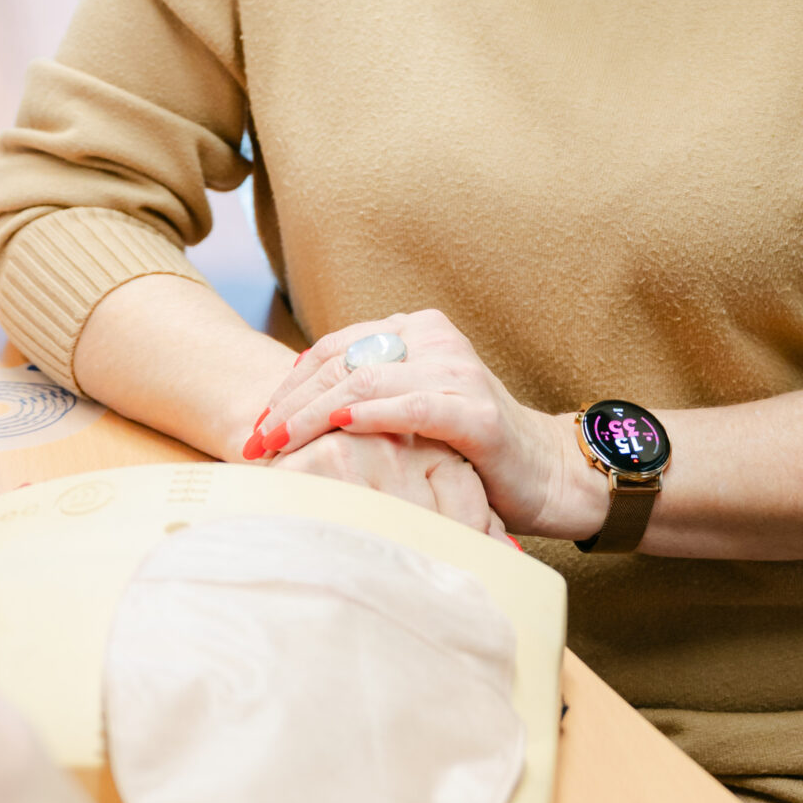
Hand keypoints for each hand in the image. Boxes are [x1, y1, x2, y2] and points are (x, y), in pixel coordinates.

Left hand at [253, 311, 604, 540]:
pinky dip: (371, 416)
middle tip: (254, 439)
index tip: (257, 421)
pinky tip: (338, 429)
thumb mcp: (412, 407)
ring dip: (312, 415)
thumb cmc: (469, 447)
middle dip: (290, 404)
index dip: (289, 384)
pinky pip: (412, 407)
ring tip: (278, 443)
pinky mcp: (477, 412)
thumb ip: (367, 394)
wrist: (548, 473)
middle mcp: (436, 340)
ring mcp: (458, 372)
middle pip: (341, 364)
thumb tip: (288, 412)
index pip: (334, 348)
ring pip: (365, 383)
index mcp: (417, 329)